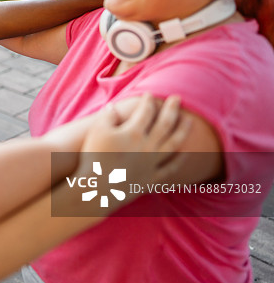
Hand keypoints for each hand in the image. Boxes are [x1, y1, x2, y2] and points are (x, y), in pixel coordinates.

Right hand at [75, 94, 190, 203]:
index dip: (148, 101)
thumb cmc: (93, 157)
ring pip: (173, 143)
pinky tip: (186, 152)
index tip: (149, 94)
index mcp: (134, 132)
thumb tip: (114, 107)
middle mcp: (147, 146)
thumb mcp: (96, 131)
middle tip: (177, 98)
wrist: (96, 189)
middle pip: (165, 123)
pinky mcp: (151, 179)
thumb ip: (108, 116)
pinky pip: (171, 167)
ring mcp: (152, 163)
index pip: (145, 111)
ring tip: (189, 120)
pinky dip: (180, 159)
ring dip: (183, 130)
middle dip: (172, 108)